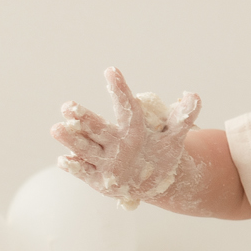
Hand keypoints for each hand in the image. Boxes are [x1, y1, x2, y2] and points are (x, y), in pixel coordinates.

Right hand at [52, 67, 200, 207]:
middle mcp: (113, 140)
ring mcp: (104, 160)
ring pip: (85, 147)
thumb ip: (183, 117)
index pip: (125, 106)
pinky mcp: (98, 179)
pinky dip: (74, 166)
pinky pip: (84, 172)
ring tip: (57, 128)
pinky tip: (64, 160)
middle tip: (68, 106)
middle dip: (82, 117)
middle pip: (96, 127)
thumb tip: (193, 96)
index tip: (111, 70)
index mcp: (132, 127)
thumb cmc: (161, 154)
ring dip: (71, 139)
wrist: (154, 180)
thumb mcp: (174, 138)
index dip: (119, 89)